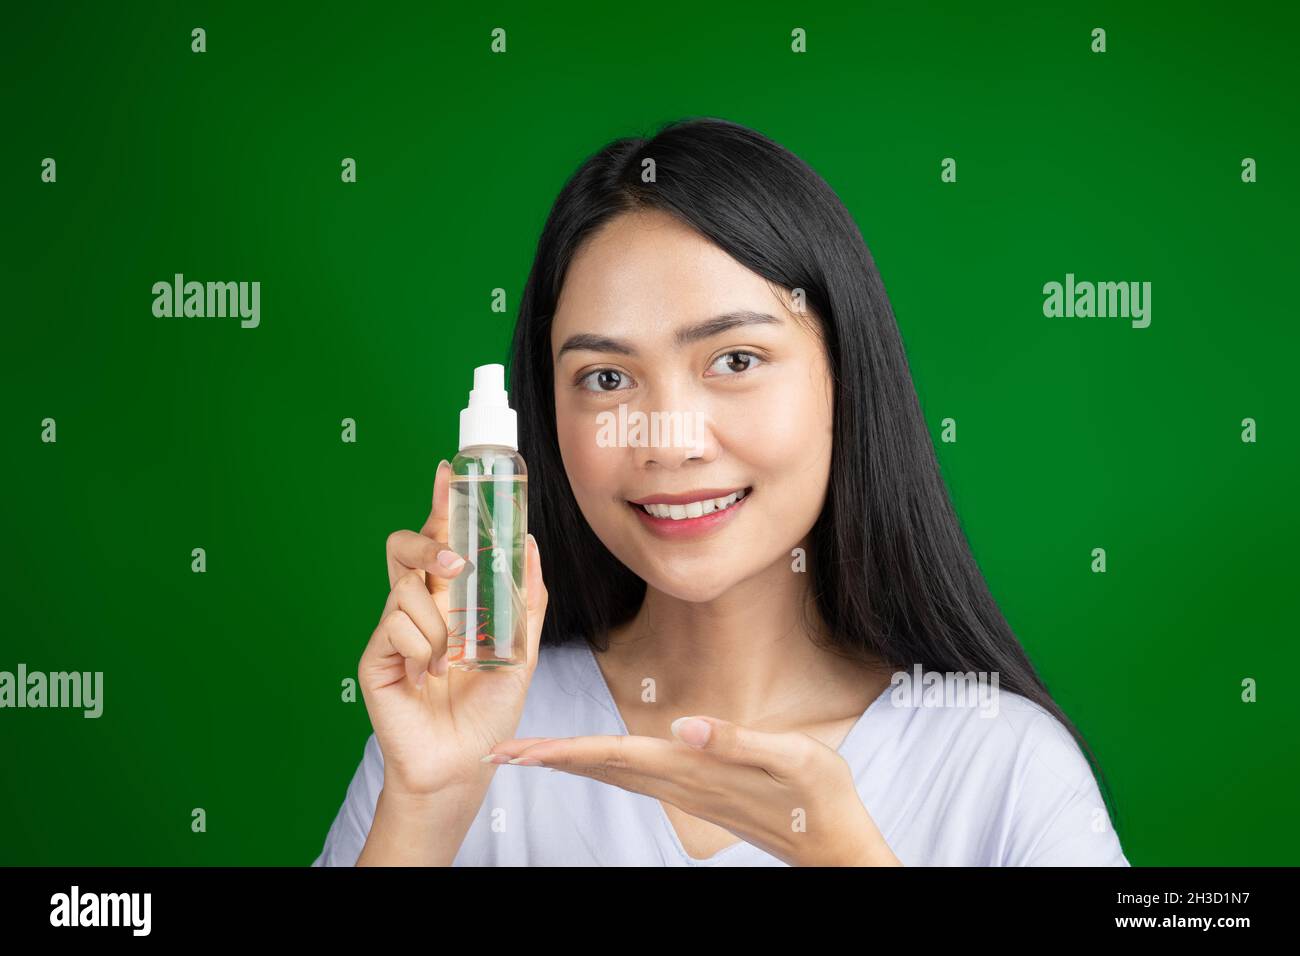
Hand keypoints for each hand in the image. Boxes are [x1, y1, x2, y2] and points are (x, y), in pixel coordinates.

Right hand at [358, 459, 548, 798]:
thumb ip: (527, 597)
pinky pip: (395, 625)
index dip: (440, 502)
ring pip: (404, 587)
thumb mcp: (522, 648)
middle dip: (426, 540)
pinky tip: (428, 676)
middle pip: (403, 545)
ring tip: (451, 659)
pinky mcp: (376, 654)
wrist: (466, 761)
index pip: (442, 538)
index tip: (448, 469)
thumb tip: (528, 542)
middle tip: (454, 563)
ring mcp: (394, 628)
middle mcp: (419, 605)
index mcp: (451, 597)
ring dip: (438, 623)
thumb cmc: (489, 708)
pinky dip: (422, 649)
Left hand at [485, 715, 901, 865]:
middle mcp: (681, 784)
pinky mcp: (697, 792)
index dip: (564, 750)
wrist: (835, 844)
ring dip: (568, 761)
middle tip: (498, 753)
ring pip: (613, 773)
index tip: (519, 751)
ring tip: (528, 754)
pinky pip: (634, 777)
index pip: (615, 755)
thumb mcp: (794, 758)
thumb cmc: (821, 798)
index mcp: (695, 769)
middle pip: (601, 767)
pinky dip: (601, 764)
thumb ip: (740, 741)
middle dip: (548, 759)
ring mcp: (686, 792)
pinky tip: (592, 758)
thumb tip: (685, 726)